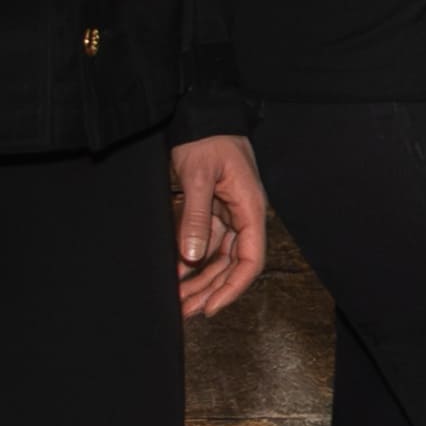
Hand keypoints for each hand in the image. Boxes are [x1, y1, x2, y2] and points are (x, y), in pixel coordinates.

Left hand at [171, 136, 269, 319]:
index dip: (232, 288)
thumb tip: (191, 256)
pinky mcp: (214, 211)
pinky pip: (205, 242)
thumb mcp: (198, 175)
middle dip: (209, 290)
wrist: (203, 115)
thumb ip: (196, 216)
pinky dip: (190, 259)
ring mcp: (229, 215)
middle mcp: (244, 216)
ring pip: (217, 258)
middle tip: (184, 310)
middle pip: (232, 265)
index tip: (211, 307)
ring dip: (198, 279)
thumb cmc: (207, 139)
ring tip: (177, 299)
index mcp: (250, 209)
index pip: (250, 260)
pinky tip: (175, 274)